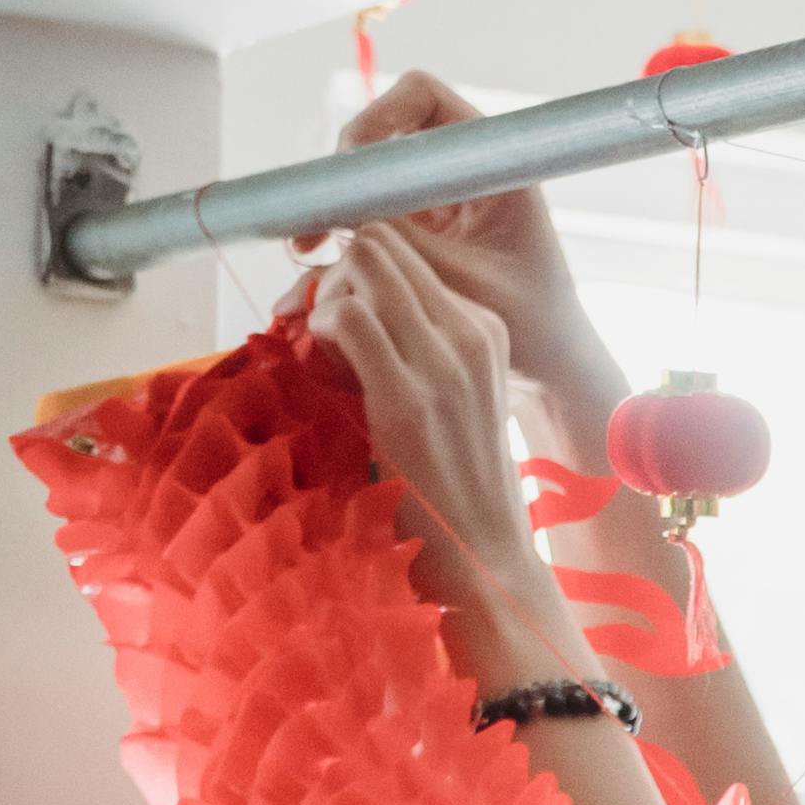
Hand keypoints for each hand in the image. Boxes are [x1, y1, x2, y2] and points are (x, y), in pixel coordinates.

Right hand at [307, 69, 618, 433]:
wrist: (550, 368)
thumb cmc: (533, 324)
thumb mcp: (464, 282)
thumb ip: (405, 243)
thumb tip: (341, 211)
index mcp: (490, 161)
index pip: (423, 96)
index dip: (379, 118)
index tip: (351, 169)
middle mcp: (460, 170)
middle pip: (382, 138)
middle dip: (343, 175)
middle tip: (313, 220)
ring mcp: (436, 200)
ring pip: (369, 183)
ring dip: (334, 211)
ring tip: (306, 251)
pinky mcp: (420, 234)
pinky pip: (371, 222)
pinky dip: (345, 242)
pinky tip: (317, 272)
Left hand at [310, 229, 570, 686]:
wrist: (488, 559)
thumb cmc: (458, 489)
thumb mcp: (454, 400)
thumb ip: (418, 348)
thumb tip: (350, 310)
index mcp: (486, 329)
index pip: (405, 252)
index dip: (357, 269)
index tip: (334, 311)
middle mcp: (472, 333)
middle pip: (381, 244)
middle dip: (337, 271)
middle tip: (317, 323)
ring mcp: (444, 361)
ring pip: (362, 267)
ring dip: (325, 298)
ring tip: (320, 350)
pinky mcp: (409, 395)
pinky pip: (346, 316)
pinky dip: (320, 329)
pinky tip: (323, 367)